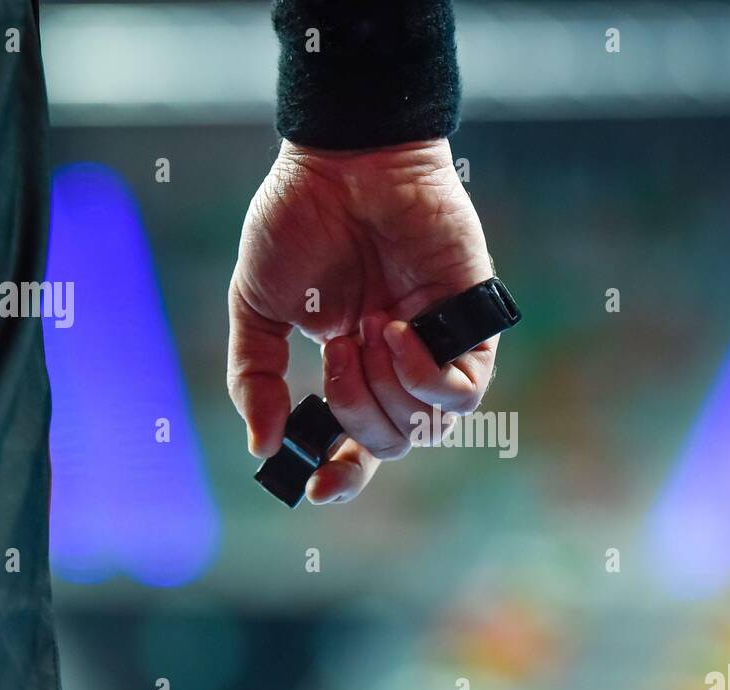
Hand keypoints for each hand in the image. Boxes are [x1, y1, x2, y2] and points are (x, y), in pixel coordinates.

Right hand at [227, 138, 497, 503]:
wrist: (343, 161)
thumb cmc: (300, 221)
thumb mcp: (257, 306)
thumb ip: (256, 378)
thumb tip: (265, 447)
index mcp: (351, 365)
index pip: (359, 447)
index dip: (342, 478)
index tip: (316, 489)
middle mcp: (397, 364)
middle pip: (393, 442)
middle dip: (356, 414)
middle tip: (337, 354)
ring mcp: (437, 346)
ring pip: (429, 426)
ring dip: (385, 392)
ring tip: (365, 333)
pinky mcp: (473, 324)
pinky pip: (466, 391)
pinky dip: (426, 376)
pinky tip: (397, 331)